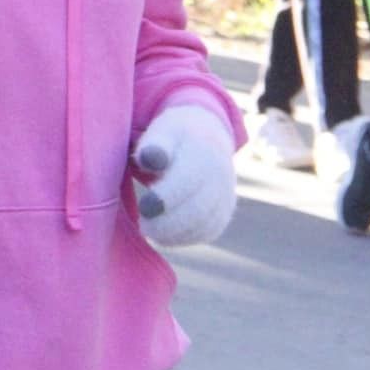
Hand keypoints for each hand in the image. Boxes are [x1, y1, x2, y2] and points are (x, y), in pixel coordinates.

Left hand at [133, 105, 236, 246]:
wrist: (206, 135)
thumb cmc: (174, 136)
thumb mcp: (162, 131)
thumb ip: (154, 144)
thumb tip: (149, 159)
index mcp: (204, 153)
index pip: (187, 182)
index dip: (166, 198)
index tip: (144, 208)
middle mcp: (221, 176)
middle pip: (198, 209)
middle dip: (169, 223)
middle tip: (143, 226)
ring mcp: (226, 195)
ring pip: (205, 224)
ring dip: (176, 234)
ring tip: (149, 231)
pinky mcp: (224, 211)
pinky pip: (210, 231)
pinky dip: (187, 238)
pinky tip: (165, 236)